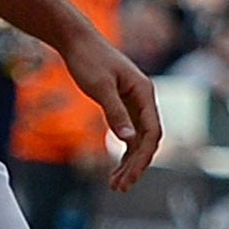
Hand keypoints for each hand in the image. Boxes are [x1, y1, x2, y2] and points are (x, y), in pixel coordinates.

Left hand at [59, 29, 162, 189]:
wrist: (77, 40)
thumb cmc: (88, 60)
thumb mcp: (100, 87)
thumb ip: (115, 114)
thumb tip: (129, 141)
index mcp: (144, 92)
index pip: (152, 133)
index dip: (142, 158)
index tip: (129, 177)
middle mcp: (144, 98)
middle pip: (148, 140)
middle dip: (136, 165)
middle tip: (119, 187)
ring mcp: (135, 102)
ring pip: (139, 139)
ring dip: (130, 162)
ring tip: (115, 185)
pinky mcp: (123, 104)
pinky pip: (130, 133)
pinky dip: (124, 151)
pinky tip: (115, 168)